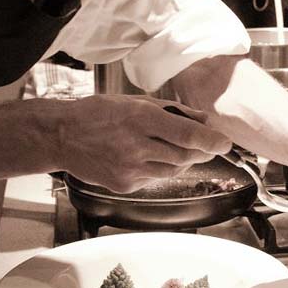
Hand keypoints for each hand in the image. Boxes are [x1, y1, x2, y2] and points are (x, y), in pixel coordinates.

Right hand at [53, 95, 231, 192]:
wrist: (61, 136)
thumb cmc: (98, 113)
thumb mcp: (136, 102)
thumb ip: (173, 111)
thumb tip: (204, 120)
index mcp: (140, 119)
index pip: (187, 135)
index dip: (211, 141)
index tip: (225, 142)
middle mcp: (136, 146)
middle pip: (185, 156)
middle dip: (203, 151)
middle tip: (210, 146)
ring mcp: (129, 169)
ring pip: (174, 170)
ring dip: (185, 160)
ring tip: (179, 148)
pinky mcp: (124, 185)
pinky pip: (155, 179)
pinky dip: (161, 169)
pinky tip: (151, 157)